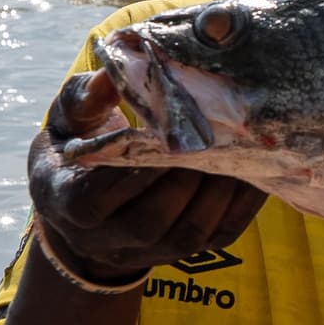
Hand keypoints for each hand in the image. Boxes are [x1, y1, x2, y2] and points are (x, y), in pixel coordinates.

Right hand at [28, 71, 267, 284]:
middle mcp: (104, 239)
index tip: (162, 136)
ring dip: (217, 191)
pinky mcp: (185, 252)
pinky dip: (242, 203)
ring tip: (236, 149)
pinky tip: (255, 167)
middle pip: (149, 221)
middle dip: (183, 179)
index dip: (132, 171)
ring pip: (187, 233)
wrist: (87, 202)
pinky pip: (220, 234)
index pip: (94, 199)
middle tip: (210, 138)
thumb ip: (85, 98)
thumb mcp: (69, 120)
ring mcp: (147, 251)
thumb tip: (113, 72)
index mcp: (68, 203)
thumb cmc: (80, 147)